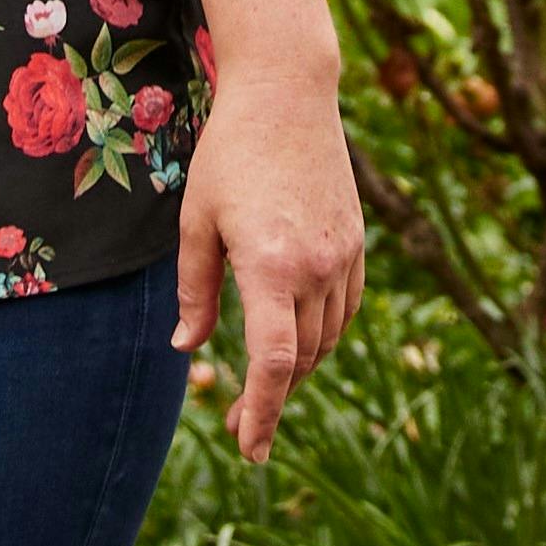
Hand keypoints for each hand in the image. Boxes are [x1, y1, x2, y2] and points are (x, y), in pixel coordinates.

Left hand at [171, 0, 364, 459]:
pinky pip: (344, 310)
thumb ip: (196, 291)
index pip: (273, 363)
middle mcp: (317, 268)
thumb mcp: (196, 222)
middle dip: (272, 402)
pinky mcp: (357, 243)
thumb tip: (188, 350)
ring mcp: (344, 256)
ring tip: (265, 388)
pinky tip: (298, 341)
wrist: (289, 94)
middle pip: (301, 360)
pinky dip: (323, 336)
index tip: (250, 450)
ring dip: (298, 371)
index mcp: (271, 267)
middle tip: (242, 431)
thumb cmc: (231, 155)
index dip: (263, 413)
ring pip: (327, 340)